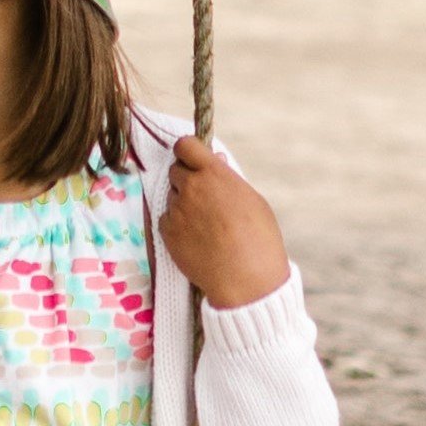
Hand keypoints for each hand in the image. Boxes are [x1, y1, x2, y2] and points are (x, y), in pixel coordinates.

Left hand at [158, 133, 288, 309]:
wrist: (246, 280)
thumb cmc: (258, 239)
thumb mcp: (253, 200)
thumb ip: (228, 178)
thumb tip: (216, 161)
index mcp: (214, 174)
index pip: (185, 145)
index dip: (188, 151)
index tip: (193, 160)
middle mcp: (191, 187)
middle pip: (175, 170)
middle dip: (187, 179)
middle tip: (203, 197)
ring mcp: (176, 210)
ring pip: (172, 196)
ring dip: (183, 203)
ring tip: (205, 224)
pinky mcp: (166, 232)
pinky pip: (166, 219)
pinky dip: (176, 225)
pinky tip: (196, 238)